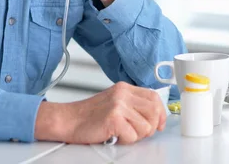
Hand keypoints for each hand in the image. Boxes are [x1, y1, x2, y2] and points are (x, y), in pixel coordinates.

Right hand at [35, 82, 166, 144]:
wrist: (68, 120)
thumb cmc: (89, 115)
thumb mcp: (113, 102)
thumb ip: (132, 104)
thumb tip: (154, 116)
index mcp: (124, 88)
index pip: (154, 97)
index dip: (160, 113)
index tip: (159, 123)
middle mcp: (123, 93)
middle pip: (154, 111)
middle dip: (151, 126)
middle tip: (138, 132)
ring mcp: (119, 104)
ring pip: (146, 126)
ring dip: (137, 135)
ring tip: (122, 132)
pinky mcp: (114, 118)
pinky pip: (133, 135)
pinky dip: (126, 140)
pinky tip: (115, 135)